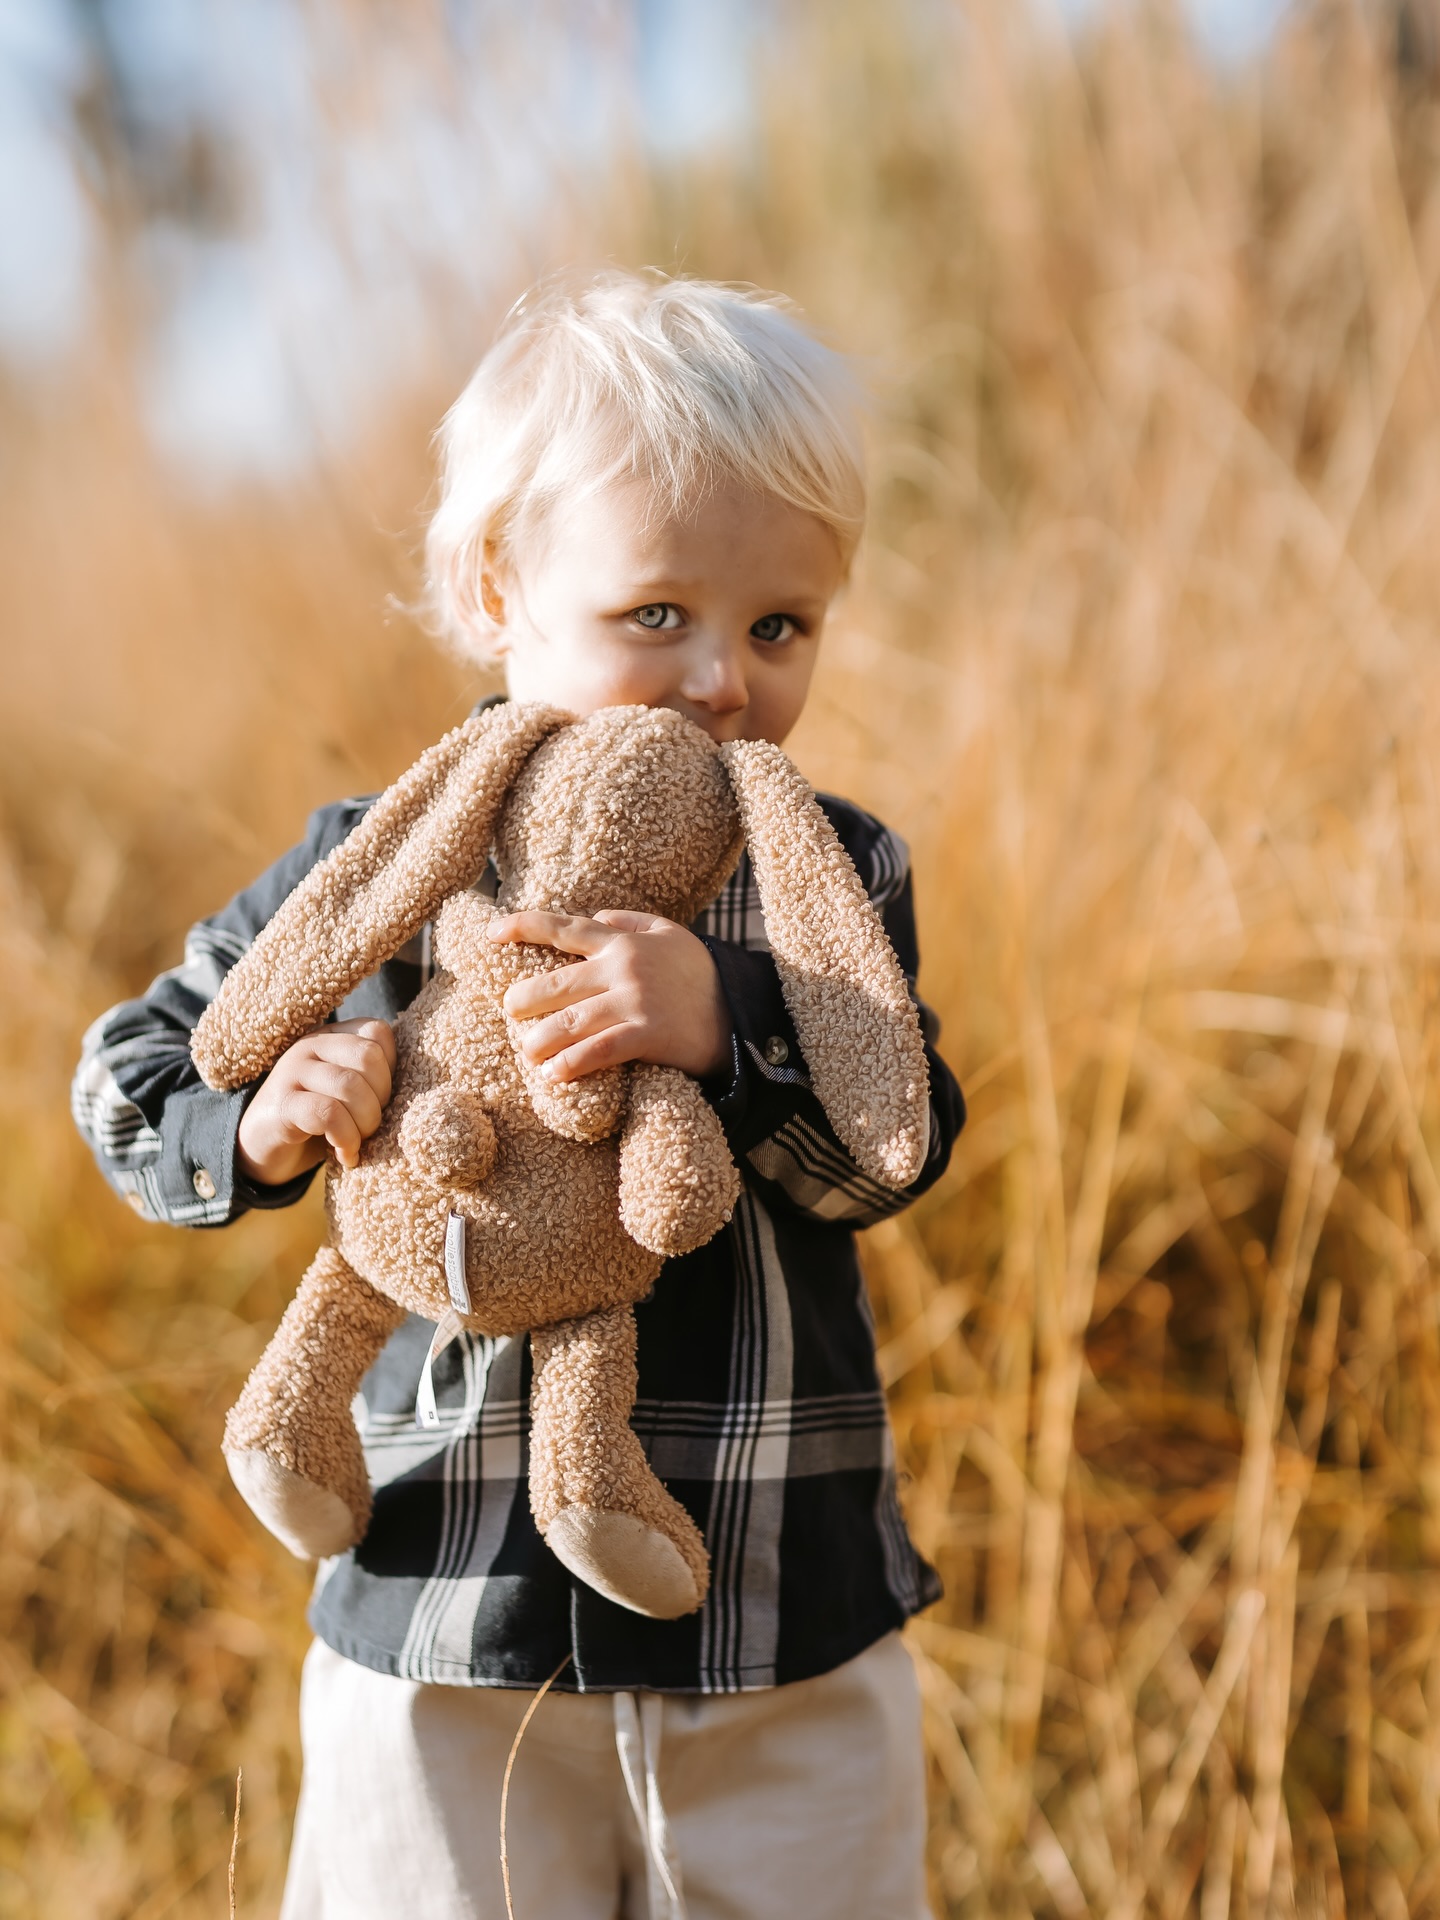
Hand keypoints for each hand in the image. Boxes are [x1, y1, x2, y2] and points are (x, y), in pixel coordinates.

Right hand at [236, 1017, 396, 1184]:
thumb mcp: (349, 1093)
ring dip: (364, 1123)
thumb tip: (419, 1089)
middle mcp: (311, 1045)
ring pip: (350, 1085)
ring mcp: (292, 1071)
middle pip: (369, 1057)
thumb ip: (374, 1079)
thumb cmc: (318, 1119)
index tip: (379, 1101)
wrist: (264, 1148)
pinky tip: (345, 1155)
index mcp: (333, 1036)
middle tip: (370, 1127)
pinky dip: (346, 1139)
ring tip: (357, 1143)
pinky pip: (327, 1114)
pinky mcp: (281, 1105)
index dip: (389, 1070)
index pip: (378, 1032)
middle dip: (380, 1099)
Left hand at [488, 910, 732, 1082]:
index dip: (524, 927)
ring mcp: (633, 1002)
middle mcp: (622, 968)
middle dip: (523, 1001)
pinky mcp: (647, 1034)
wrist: (741, 1012)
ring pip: (569, 1020)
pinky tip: (553, 1075)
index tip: (492, 934)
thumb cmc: (701, 976)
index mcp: (623, 942)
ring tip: (528, 1054)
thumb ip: (632, 922)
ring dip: (539, 1041)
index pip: (565, 929)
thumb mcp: (672, 935)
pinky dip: (571, 1064)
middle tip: (510, 1014)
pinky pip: (598, 1050)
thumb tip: (597, 917)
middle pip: (555, 984)